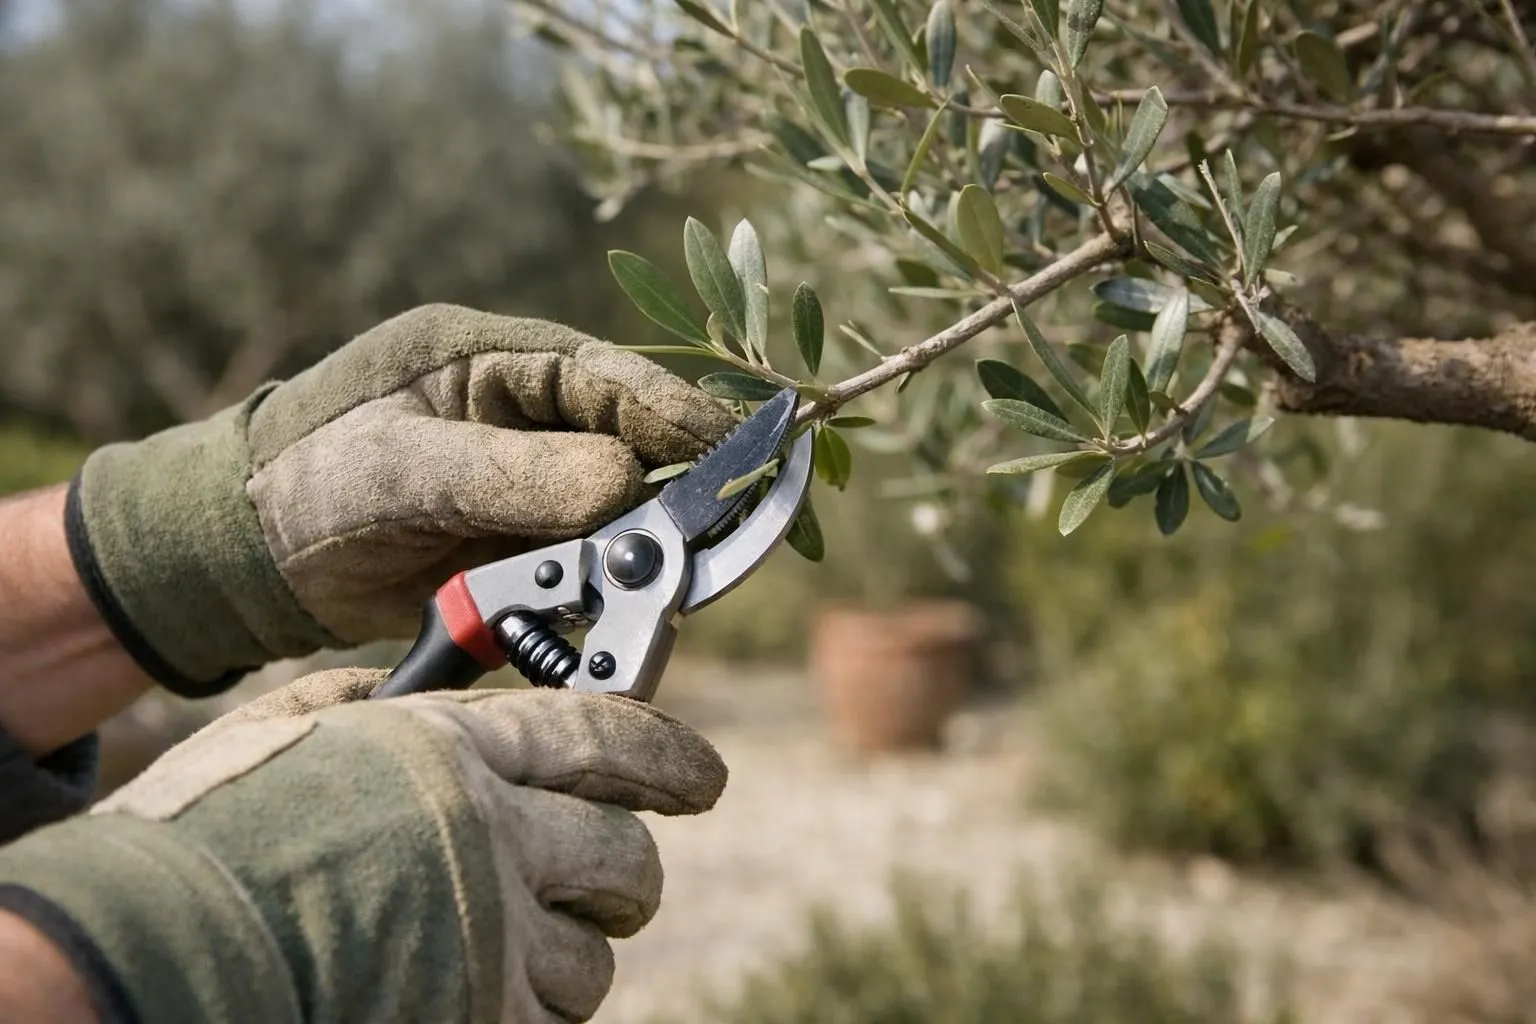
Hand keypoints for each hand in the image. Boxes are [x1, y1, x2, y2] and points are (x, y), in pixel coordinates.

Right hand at [0, 669, 727, 1023]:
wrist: (153, 952)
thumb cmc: (204, 835)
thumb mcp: (288, 730)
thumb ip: (371, 702)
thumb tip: (419, 690)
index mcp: (455, 748)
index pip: (608, 737)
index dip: (668, 757)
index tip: (701, 778)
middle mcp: (496, 833)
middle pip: (626, 855)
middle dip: (629, 870)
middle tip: (616, 881)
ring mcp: (495, 933)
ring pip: (595, 956)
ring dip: (572, 955)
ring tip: (522, 949)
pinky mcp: (480, 1018)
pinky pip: (549, 1021)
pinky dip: (528, 1009)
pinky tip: (484, 991)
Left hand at [66, 304, 736, 695]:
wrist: (239, 560)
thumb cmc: (305, 482)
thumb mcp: (402, 470)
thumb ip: (515, 476)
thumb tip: (629, 489)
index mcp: (493, 361)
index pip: (610, 379)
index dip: (682, 418)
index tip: (742, 457)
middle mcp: (523, 417)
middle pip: (635, 452)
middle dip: (671, 511)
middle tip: (708, 558)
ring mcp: (525, 486)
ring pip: (618, 524)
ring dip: (633, 573)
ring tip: (648, 616)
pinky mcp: (519, 548)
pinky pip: (583, 576)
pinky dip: (596, 613)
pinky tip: (598, 642)